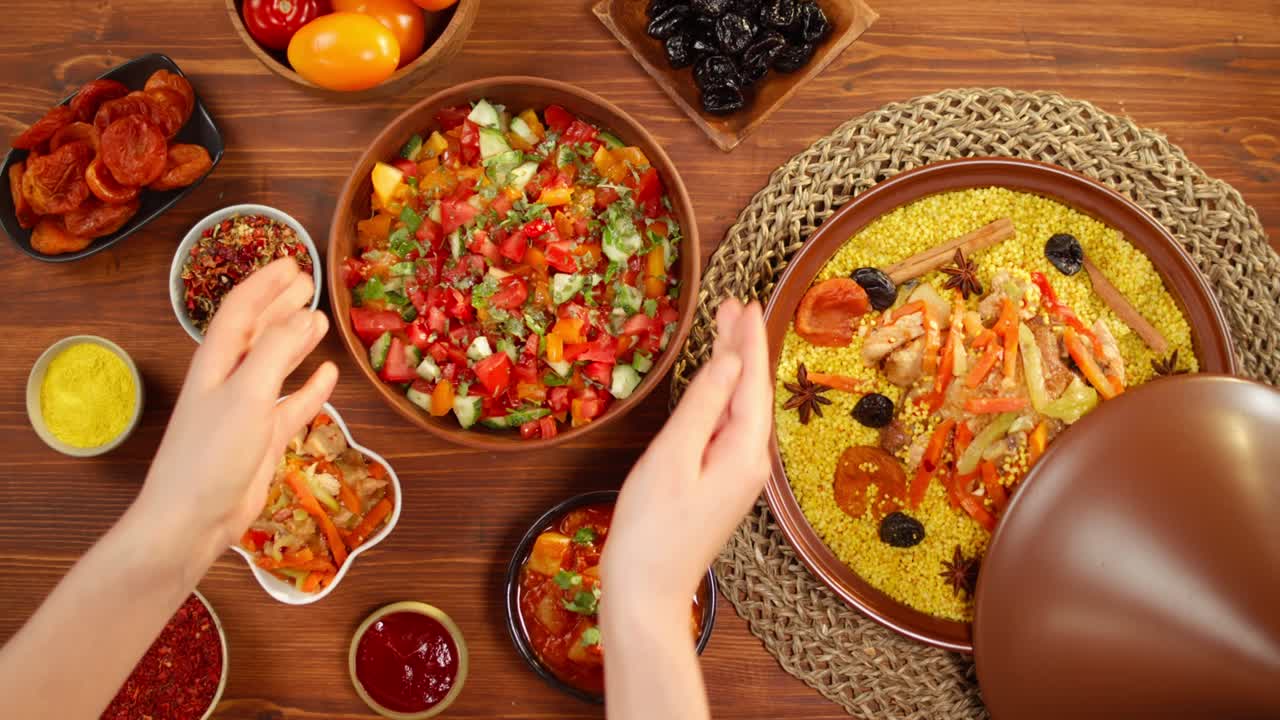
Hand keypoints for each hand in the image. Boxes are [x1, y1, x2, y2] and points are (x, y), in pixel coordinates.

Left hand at [136, 258, 337, 564]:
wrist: (190, 520)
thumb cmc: (211, 454)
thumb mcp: (246, 394)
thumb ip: (276, 351)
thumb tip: (308, 315)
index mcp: (216, 363)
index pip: (240, 310)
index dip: (265, 285)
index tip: (292, 263)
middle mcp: (229, 381)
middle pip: (256, 332)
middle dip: (280, 305)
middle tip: (308, 282)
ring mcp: (246, 411)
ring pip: (274, 365)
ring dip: (295, 342)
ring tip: (320, 320)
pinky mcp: (261, 441)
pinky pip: (291, 405)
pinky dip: (310, 389)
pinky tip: (328, 376)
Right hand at [602, 298, 771, 609]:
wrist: (645, 593)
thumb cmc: (651, 529)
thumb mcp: (673, 457)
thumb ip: (702, 405)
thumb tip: (729, 359)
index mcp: (744, 452)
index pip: (751, 381)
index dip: (746, 339)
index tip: (740, 301)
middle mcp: (750, 462)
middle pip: (750, 393)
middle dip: (741, 348)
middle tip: (729, 305)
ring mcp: (737, 476)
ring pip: (740, 410)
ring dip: (732, 370)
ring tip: (723, 332)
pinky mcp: (720, 486)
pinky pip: (727, 429)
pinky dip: (720, 399)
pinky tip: (712, 387)